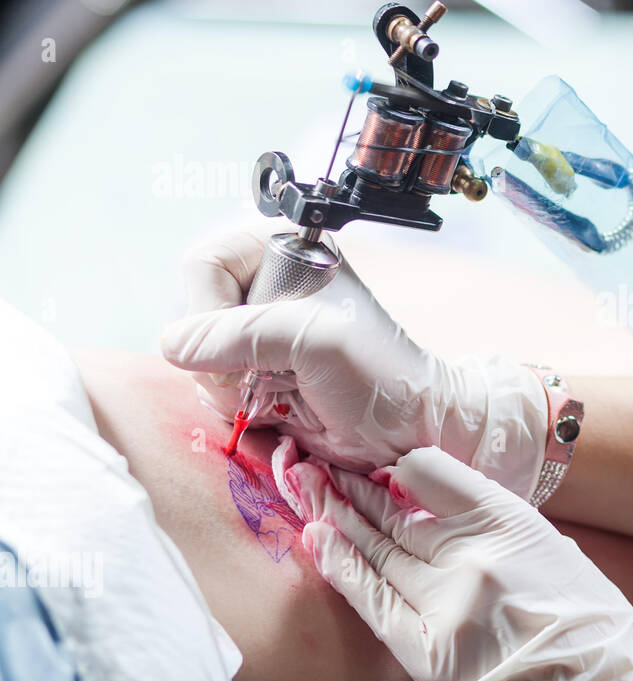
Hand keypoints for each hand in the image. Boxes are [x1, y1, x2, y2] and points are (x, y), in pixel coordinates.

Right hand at [160, 228, 547, 491]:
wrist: (410, 428)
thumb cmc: (380, 375)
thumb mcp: (315, 341)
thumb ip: (242, 334)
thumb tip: (174, 346)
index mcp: (286, 252)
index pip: (204, 264)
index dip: (210, 308)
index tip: (246, 343)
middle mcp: (267, 286)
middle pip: (191, 312)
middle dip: (218, 355)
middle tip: (265, 375)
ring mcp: (259, 333)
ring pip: (195, 355)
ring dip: (226, 384)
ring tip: (279, 391)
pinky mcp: (257, 372)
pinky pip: (210, 385)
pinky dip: (233, 403)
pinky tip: (276, 406)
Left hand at [274, 439, 632, 680]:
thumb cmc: (585, 624)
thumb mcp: (553, 549)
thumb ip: (498, 526)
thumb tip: (444, 506)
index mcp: (511, 523)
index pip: (434, 473)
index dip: (402, 465)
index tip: (384, 460)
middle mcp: (471, 557)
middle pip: (396, 512)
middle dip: (357, 489)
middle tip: (324, 467)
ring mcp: (444, 605)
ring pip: (376, 549)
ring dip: (338, 517)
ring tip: (309, 489)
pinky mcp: (424, 651)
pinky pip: (370, 599)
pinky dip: (340, 565)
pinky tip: (318, 537)